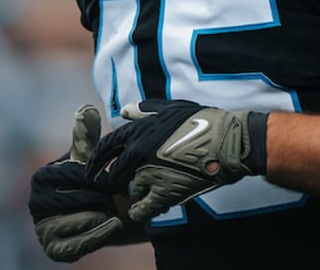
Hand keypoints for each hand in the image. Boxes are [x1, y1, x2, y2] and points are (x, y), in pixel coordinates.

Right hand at [29, 105, 125, 262]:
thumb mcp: (91, 156)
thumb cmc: (93, 180)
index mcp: (40, 177)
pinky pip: (79, 245)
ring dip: (102, 215)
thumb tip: (85, 110)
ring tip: (108, 209)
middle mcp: (35, 204)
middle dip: (101, 197)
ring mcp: (42, 229)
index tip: (111, 178)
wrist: (102, 211)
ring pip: (82, 221)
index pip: (75, 176)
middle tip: (111, 196)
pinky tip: (113, 225)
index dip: (96, 176)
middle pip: (80, 199)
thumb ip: (87, 135)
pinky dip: (100, 235)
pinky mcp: (54, 250)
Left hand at [86, 99, 266, 222]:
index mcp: (137, 131)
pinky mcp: (164, 193)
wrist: (227, 142)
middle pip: (114, 173)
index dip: (95, 160)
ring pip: (129, 191)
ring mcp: (149, 174)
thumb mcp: (171, 108)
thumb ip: (144, 111)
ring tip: (145, 193)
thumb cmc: (202, 121)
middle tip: (125, 184)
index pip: (105, 148)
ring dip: (134, 193)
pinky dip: (140, 211)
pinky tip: (143, 210)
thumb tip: (125, 111)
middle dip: (117, 180)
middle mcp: (137, 152)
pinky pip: (142, 209)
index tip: (92, 170)